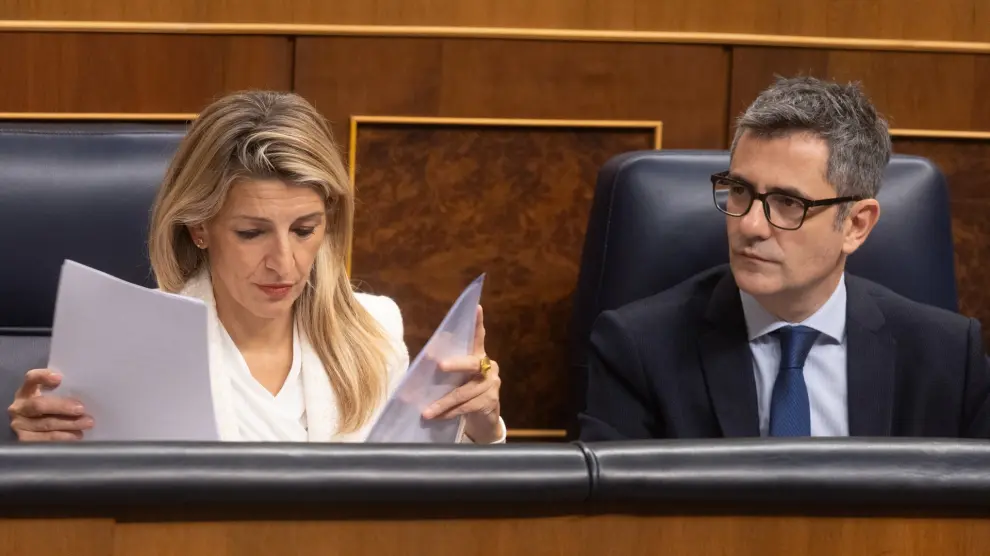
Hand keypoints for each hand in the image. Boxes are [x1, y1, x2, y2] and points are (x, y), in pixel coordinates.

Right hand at [8, 369, 92, 440]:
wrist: (32, 426)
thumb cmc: (49, 406)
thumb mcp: (51, 395)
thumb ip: (61, 390)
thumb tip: (83, 391)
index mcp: (26, 390)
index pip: (31, 379)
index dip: (43, 377)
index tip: (59, 378)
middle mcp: (19, 406)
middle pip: (39, 405)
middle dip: (62, 407)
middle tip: (81, 409)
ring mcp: (19, 424)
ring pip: (45, 424)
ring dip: (68, 424)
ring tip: (86, 423)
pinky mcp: (24, 439)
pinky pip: (44, 439)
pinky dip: (62, 438)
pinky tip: (75, 436)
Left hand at [422, 306, 502, 442]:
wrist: (484, 419)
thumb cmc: (466, 392)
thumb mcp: (459, 377)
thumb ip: (450, 366)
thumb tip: (426, 357)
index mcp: (479, 356)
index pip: (479, 337)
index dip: (478, 323)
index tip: (477, 306)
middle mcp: (489, 368)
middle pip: (472, 364)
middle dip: (456, 364)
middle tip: (440, 365)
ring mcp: (492, 385)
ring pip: (464, 392)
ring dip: (443, 403)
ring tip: (427, 411)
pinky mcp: (490, 402)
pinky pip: (466, 407)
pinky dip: (449, 413)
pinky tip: (437, 417)